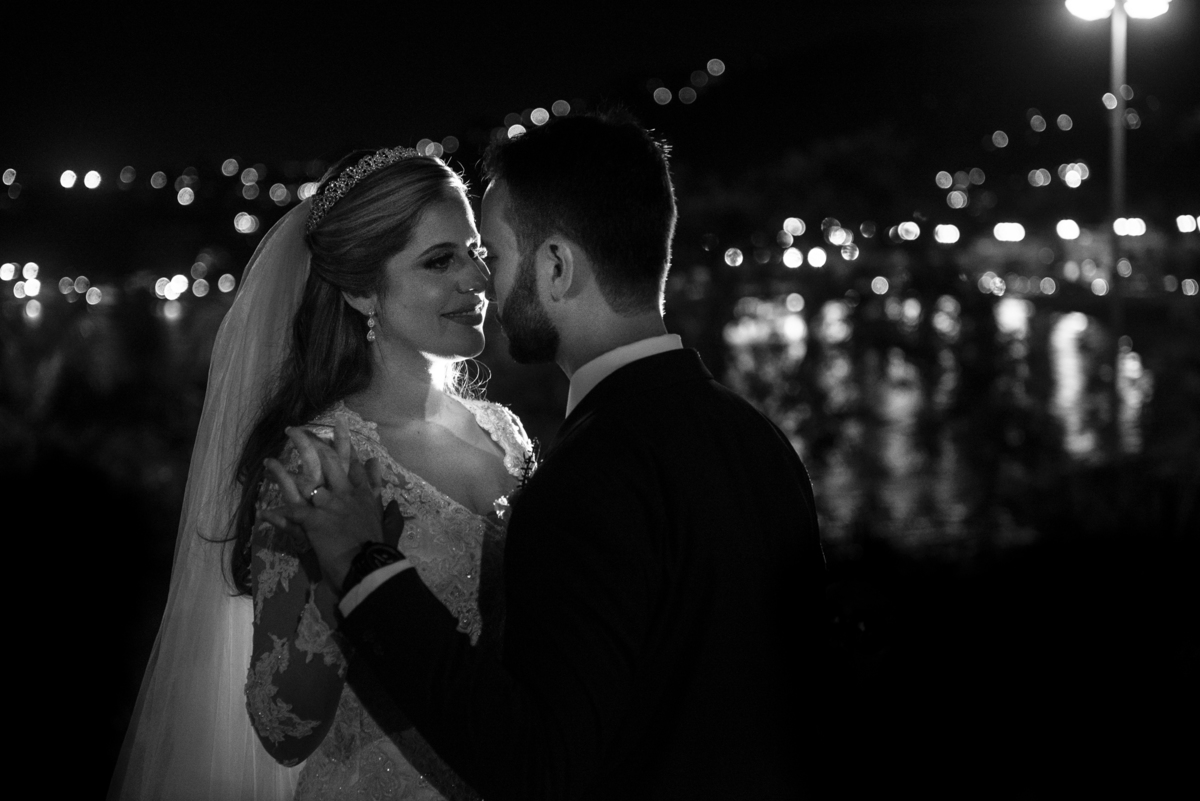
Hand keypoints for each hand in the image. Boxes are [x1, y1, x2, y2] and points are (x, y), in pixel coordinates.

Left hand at [261, 422, 385, 594]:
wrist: (370, 568)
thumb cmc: (379, 550)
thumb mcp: (389, 529)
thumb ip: (391, 515)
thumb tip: (392, 504)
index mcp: (364, 496)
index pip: (354, 465)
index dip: (346, 446)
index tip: (337, 429)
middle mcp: (347, 494)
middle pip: (329, 462)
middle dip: (310, 444)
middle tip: (295, 431)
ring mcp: (330, 505)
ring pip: (305, 480)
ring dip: (283, 473)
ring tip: (269, 462)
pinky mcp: (315, 521)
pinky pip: (292, 513)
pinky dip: (277, 514)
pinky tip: (264, 512)